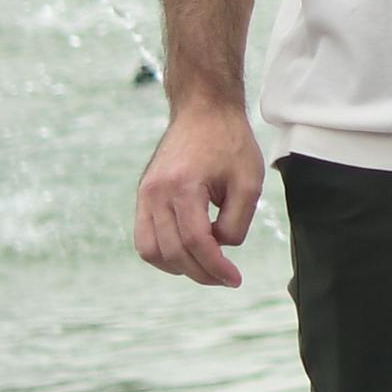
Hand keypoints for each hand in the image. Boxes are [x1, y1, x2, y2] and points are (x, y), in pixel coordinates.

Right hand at [132, 102, 265, 286]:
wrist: (203, 112)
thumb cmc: (231, 143)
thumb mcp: (249, 182)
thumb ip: (236, 221)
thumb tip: (219, 248)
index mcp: (182, 186)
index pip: (195, 241)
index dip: (215, 267)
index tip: (235, 279)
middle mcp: (155, 193)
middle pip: (172, 251)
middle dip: (201, 272)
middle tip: (226, 279)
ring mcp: (144, 194)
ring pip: (150, 250)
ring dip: (178, 267)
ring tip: (208, 269)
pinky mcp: (143, 196)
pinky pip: (144, 237)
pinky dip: (163, 253)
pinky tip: (188, 256)